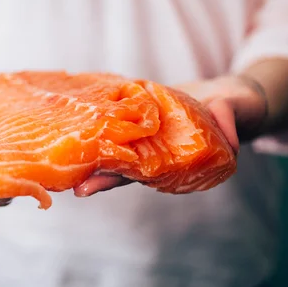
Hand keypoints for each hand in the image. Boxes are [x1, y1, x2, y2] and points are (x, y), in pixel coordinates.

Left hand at [0, 75, 267, 209]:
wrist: (224, 98)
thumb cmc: (233, 109)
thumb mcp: (237, 111)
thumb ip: (233, 118)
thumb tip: (226, 125)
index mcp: (171, 159)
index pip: (137, 173)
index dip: (112, 180)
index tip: (86, 188)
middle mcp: (151, 151)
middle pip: (112, 163)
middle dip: (85, 170)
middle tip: (50, 175)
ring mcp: (143, 134)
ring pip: (110, 143)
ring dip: (85, 146)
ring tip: (52, 150)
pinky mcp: (138, 114)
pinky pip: (114, 118)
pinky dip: (95, 119)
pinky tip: (68, 115)